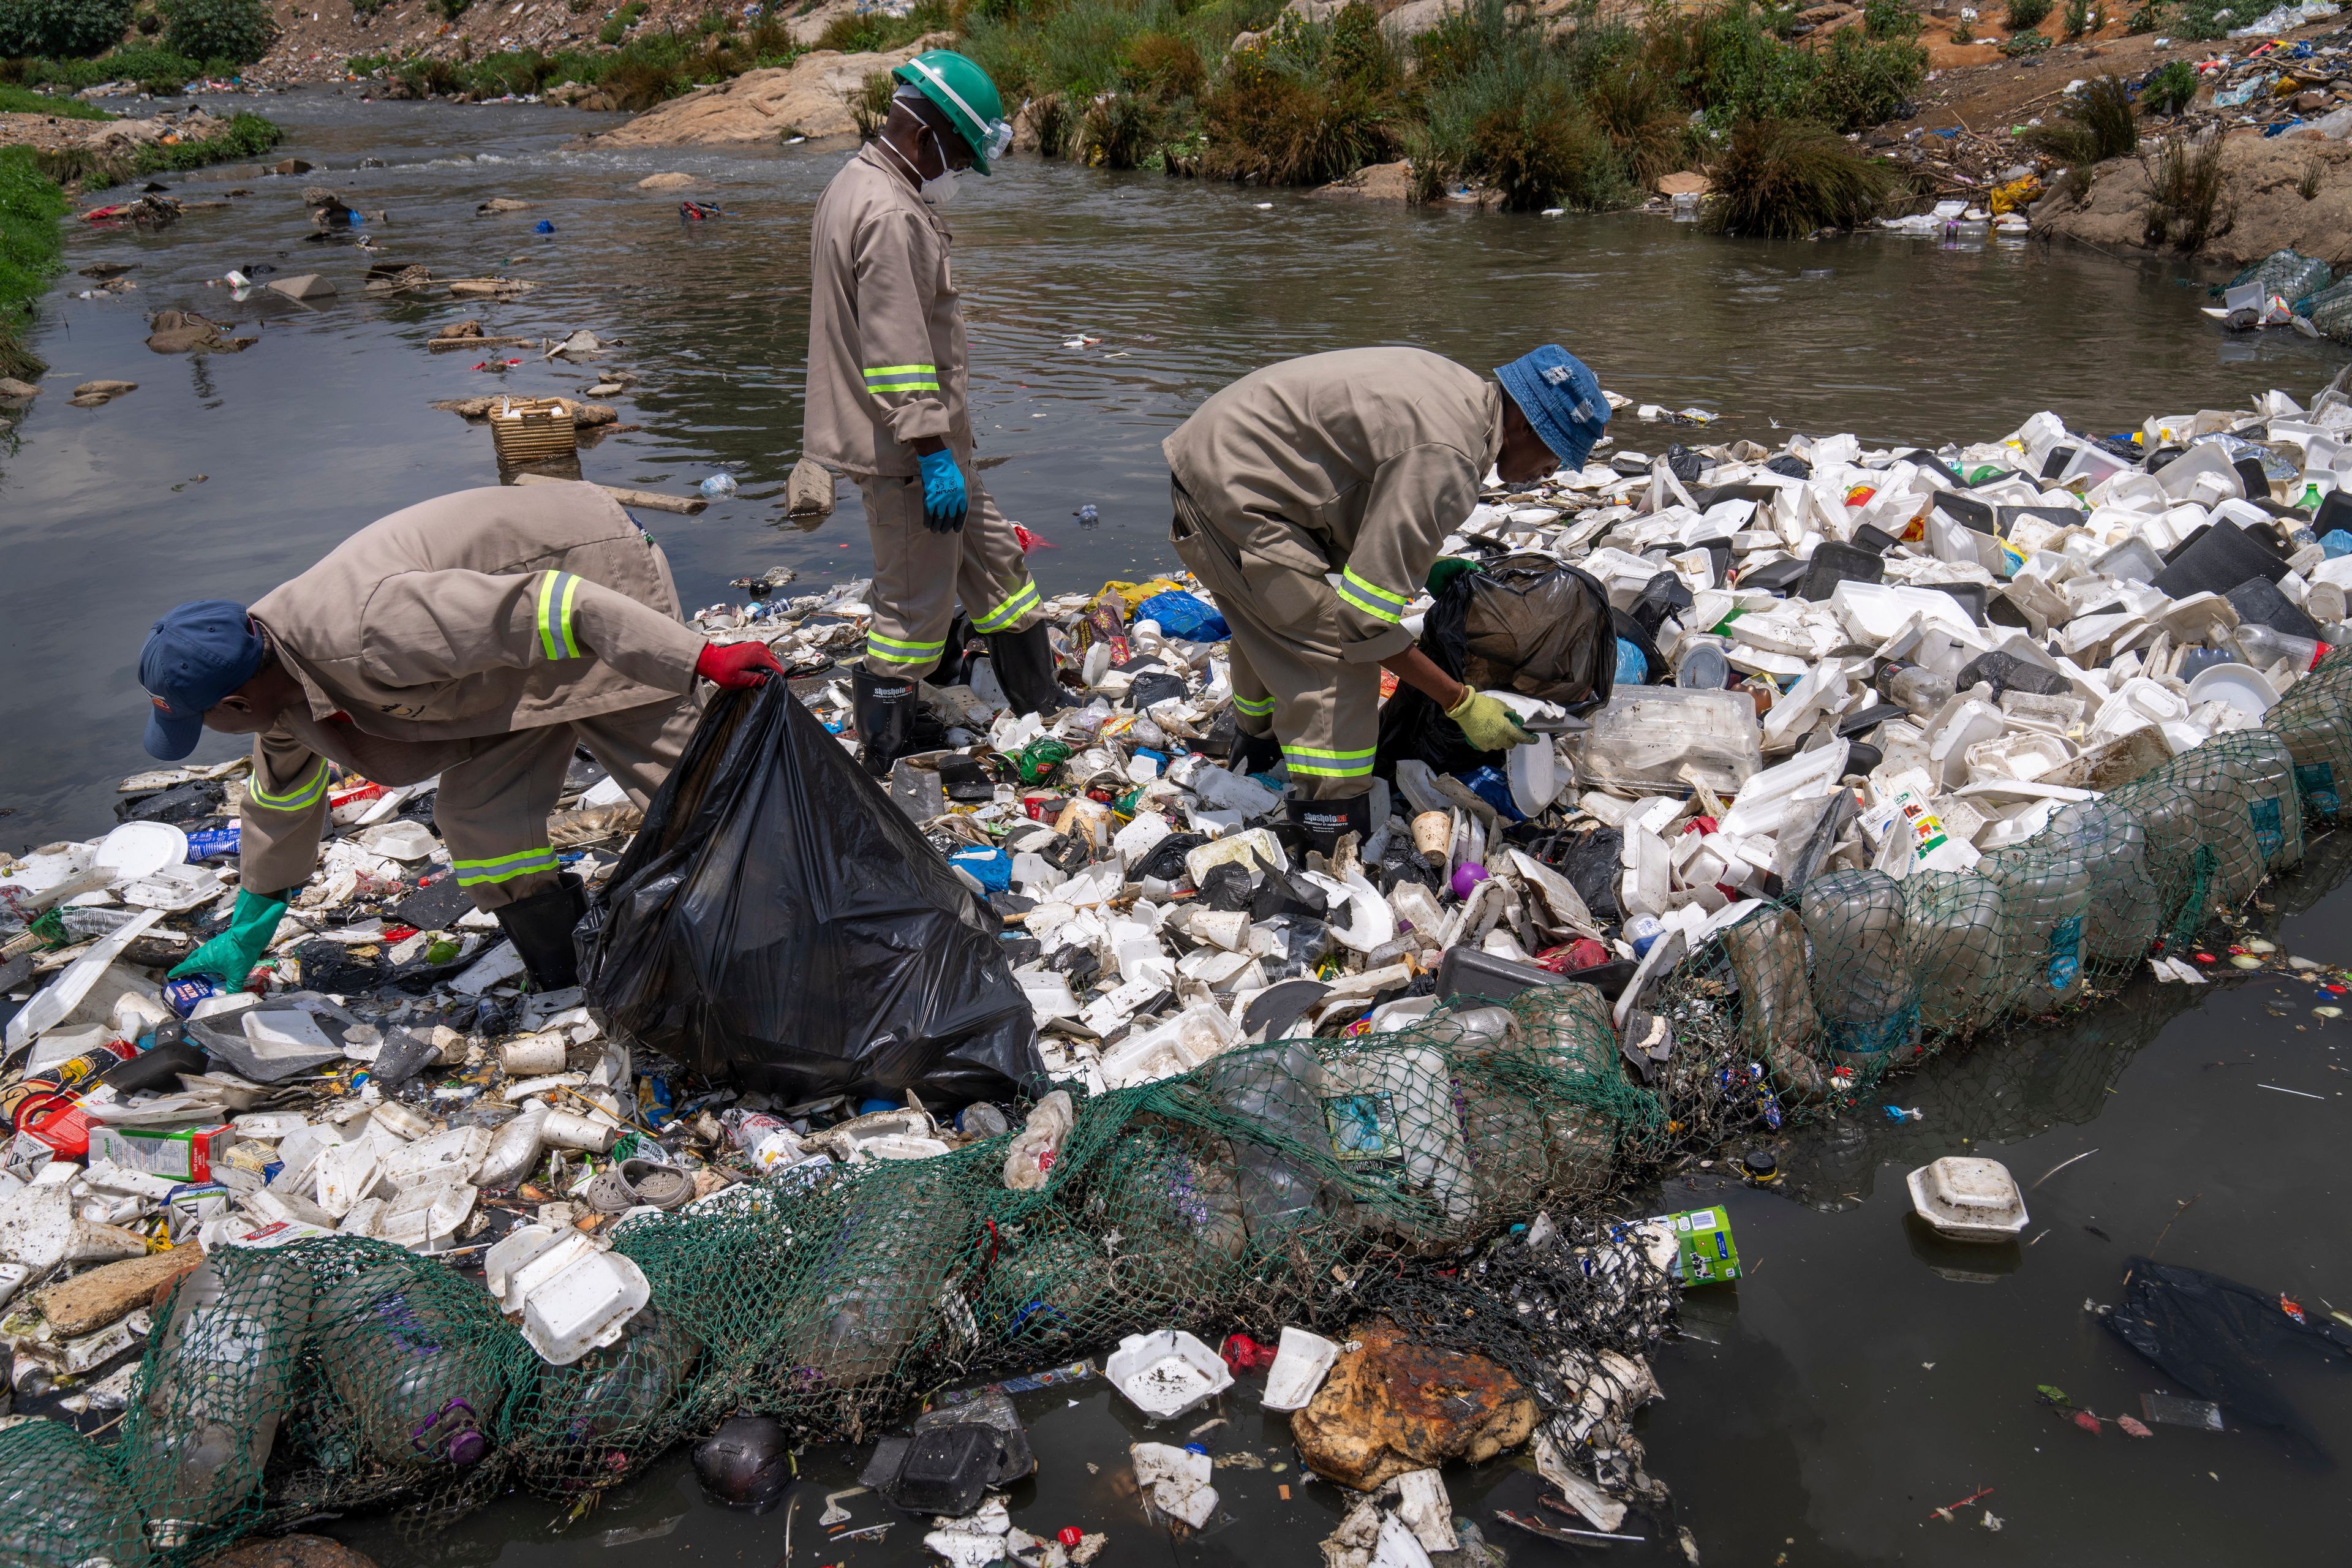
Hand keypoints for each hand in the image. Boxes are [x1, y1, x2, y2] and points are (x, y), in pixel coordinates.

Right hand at [169, 887, 288, 986]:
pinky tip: (219, 961)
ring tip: (204, 969)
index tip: (171, 975)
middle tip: (189, 974)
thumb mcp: (237, 975)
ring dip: (200, 961)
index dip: (178, 972)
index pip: (186, 967)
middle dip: (189, 966)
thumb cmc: (240, 954)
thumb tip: (233, 997)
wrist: (250, 934)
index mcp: (203, 960)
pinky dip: (211, 956)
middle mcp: (205, 951)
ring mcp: (214, 944)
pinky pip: (212, 950)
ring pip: (202, 954)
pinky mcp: (223, 941)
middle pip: (193, 959)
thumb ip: (233, 987)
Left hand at [696, 640, 784, 688]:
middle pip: (775, 663)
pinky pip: (764, 658)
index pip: (777, 668)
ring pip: (770, 661)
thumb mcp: (739, 680)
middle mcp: (760, 647)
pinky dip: (762, 665)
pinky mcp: (754, 647)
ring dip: (766, 669)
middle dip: (771, 674)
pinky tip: (754, 671)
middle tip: (762, 683)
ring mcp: (757, 646)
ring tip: (757, 677)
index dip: (775, 679)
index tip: (770, 686)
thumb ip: (756, 680)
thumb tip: (770, 681)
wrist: (712, 660)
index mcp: (758, 654)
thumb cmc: (723, 671)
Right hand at [917, 447, 966, 533]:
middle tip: (943, 531)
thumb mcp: (959, 482)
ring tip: (934, 530)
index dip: (958, 523)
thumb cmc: (949, 470)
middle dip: (946, 527)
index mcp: (961, 496)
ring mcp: (941, 500)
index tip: (956, 530)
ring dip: (936, 526)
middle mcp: (952, 500)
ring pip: (939, 518)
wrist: (938, 462)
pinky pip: (929, 513)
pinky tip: (927, 525)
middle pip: (950, 518)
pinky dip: (927, 520)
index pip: (961, 514)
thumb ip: (958, 494)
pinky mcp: (930, 498)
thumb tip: (956, 504)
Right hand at [1446, 687, 1535, 751]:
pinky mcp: (1480, 744)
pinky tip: (1490, 735)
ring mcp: (1489, 743)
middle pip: (1512, 744)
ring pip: (1501, 746)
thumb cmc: (1485, 705)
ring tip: (1498, 732)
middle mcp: (1498, 738)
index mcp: (1505, 728)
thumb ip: (1511, 714)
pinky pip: (1490, 747)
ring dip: (1503, 741)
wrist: (1465, 709)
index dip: (1530, 739)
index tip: (1535, 739)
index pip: (1521, 737)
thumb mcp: (1501, 705)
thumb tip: (1518, 721)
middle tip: (1511, 732)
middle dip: (1514, 739)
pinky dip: (1493, 742)